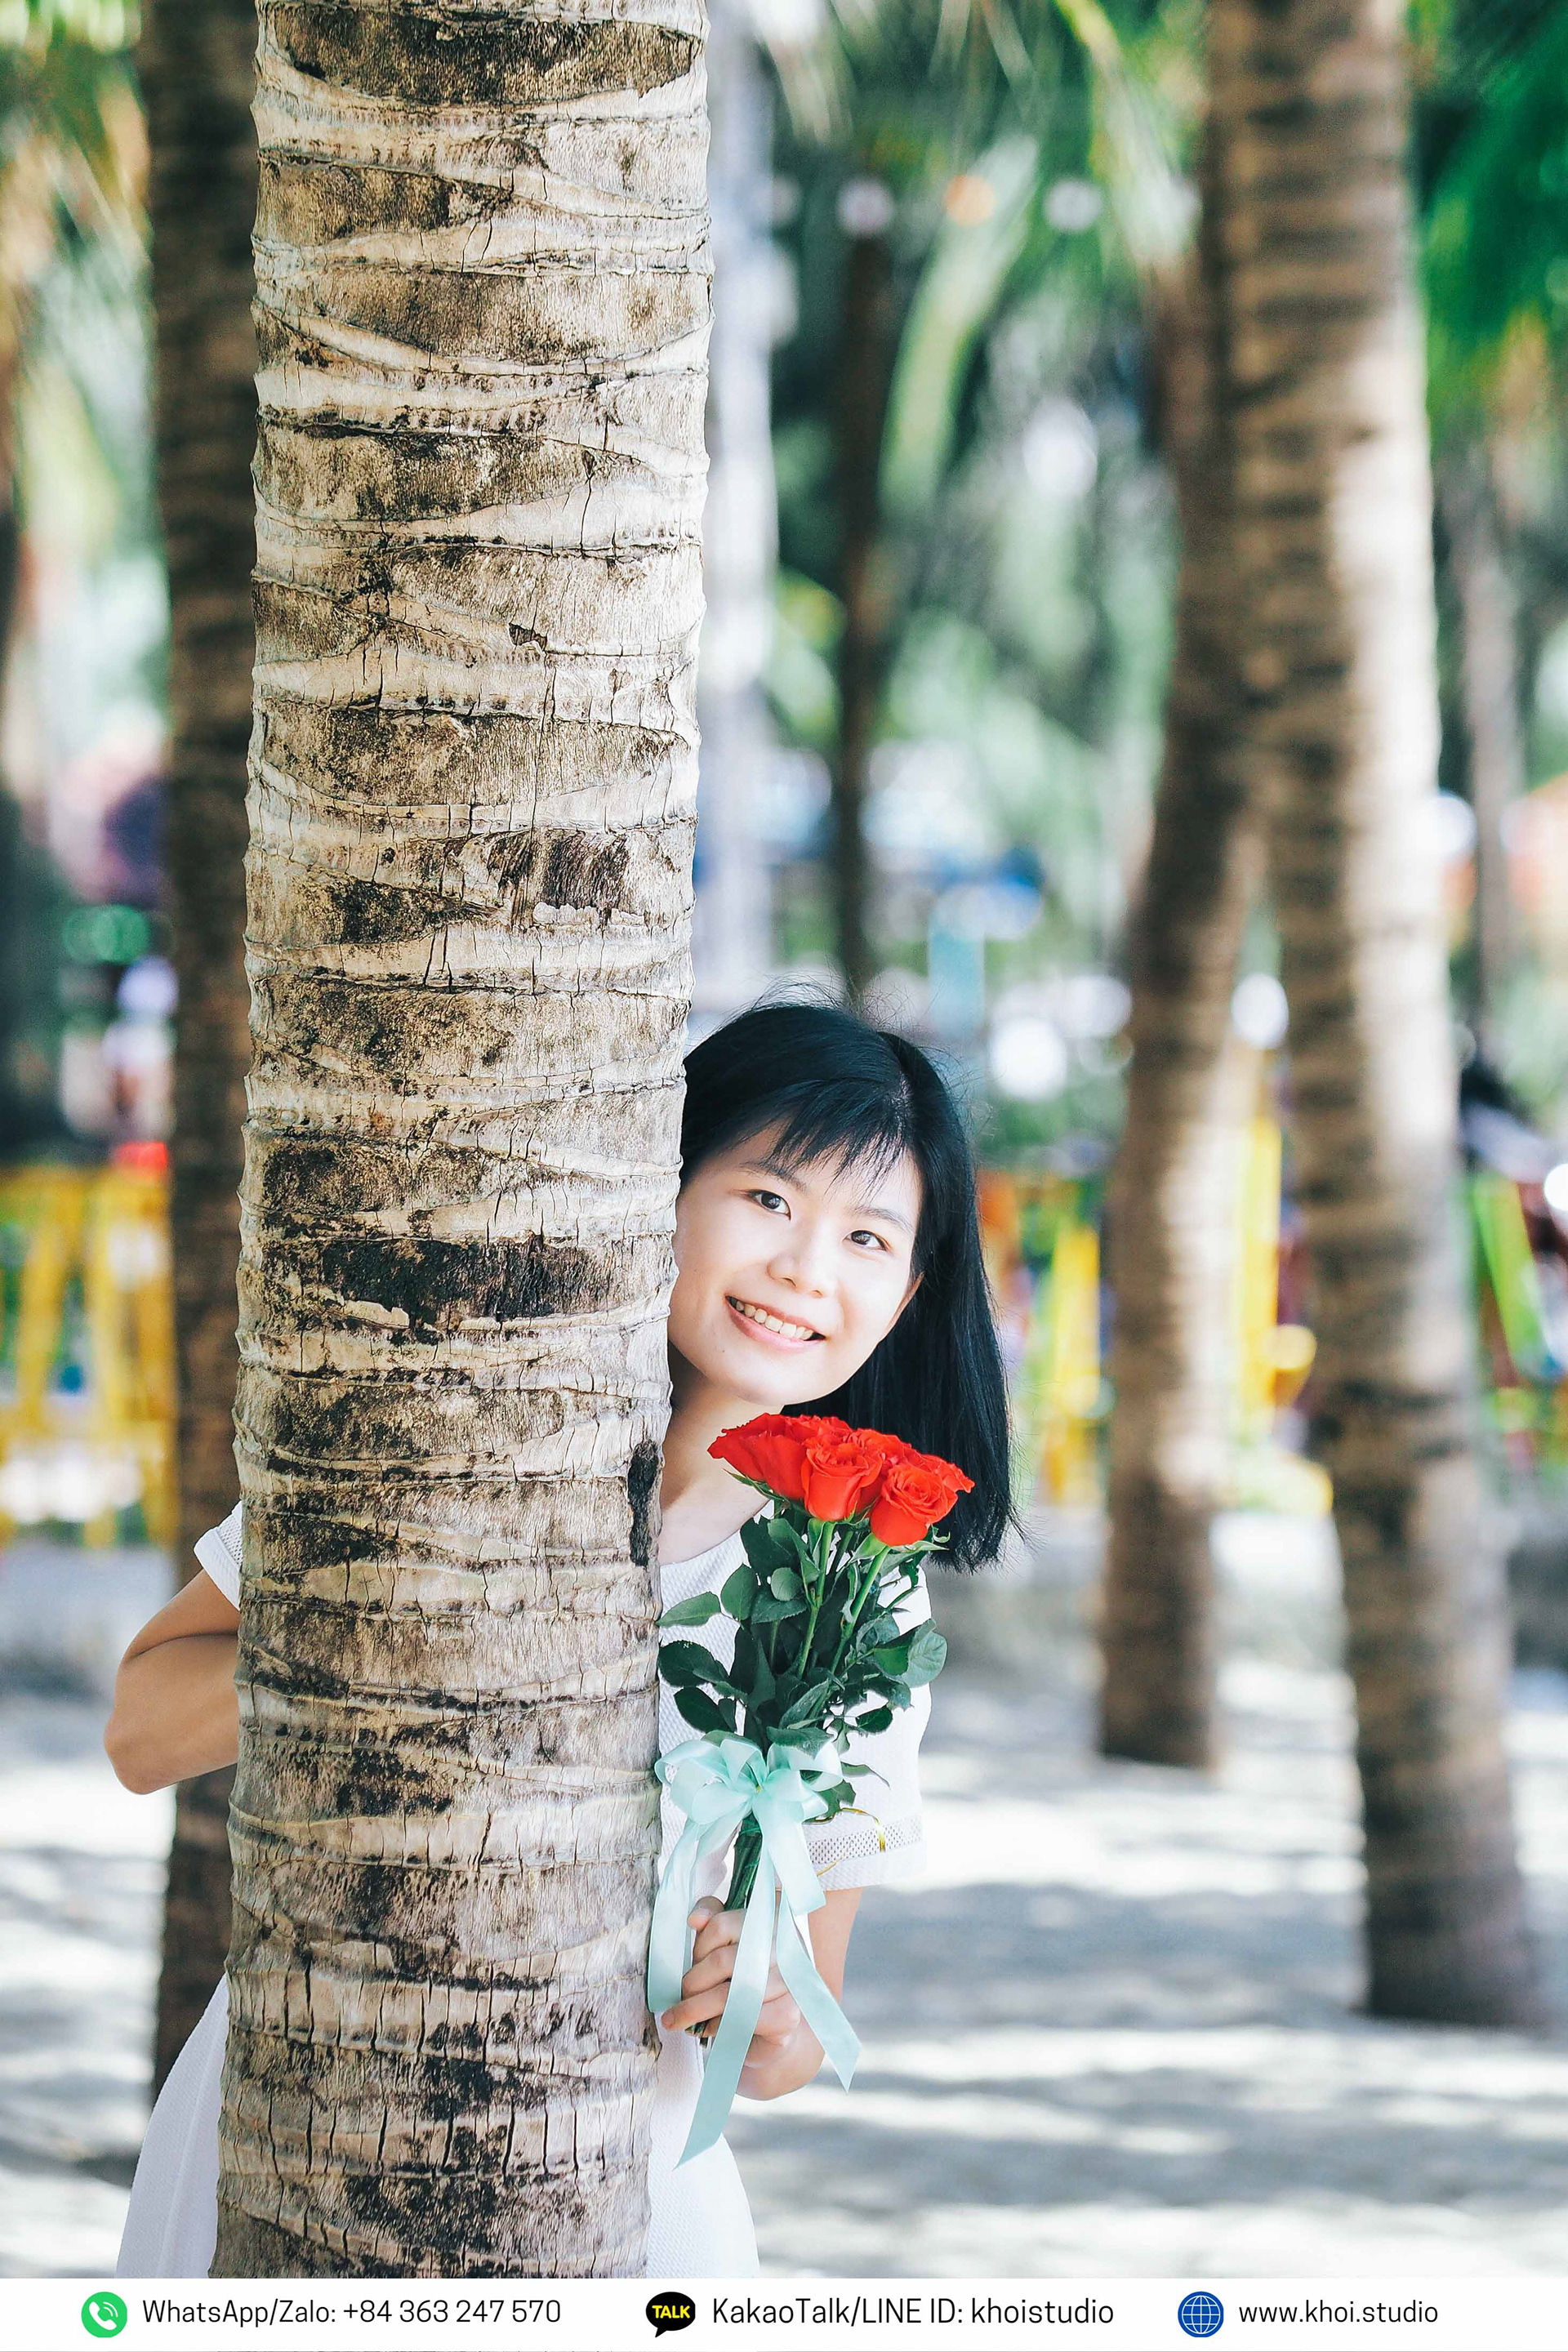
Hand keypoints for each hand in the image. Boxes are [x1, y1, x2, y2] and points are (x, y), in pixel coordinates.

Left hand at [658, 1896, 805, 2082]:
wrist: (772, 2024)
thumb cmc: (744, 1974)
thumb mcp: (726, 1940)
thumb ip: (712, 1919)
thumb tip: (696, 1919)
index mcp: (771, 1917)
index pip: (721, 1926)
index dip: (699, 1947)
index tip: (691, 1962)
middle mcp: (786, 1944)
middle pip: (721, 1961)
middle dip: (692, 1983)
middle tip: (680, 1996)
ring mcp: (790, 1979)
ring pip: (727, 1993)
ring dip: (697, 2008)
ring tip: (681, 2016)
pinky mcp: (789, 2012)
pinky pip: (742, 2017)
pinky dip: (719, 2025)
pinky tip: (710, 2027)